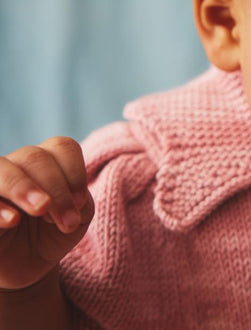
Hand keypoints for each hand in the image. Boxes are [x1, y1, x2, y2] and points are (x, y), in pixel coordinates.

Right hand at [0, 137, 93, 290]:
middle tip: (66, 221)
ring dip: (23, 187)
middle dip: (56, 189)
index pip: (62, 147)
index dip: (75, 172)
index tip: (80, 204)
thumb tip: (70, 201)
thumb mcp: (76, 220)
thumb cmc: (53, 233)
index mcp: (49, 160)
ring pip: (3, 168)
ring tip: (40, 209)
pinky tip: (13, 220)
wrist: (26, 265)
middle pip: (36, 158)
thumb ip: (79, 205)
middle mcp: (19, 163)